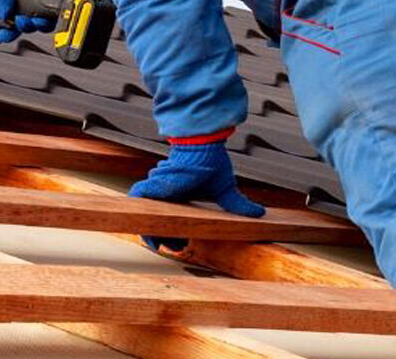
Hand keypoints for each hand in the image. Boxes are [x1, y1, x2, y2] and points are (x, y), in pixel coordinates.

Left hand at [127, 135, 264, 251]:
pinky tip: (143, 229)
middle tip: (174, 248)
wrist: (202, 147)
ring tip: (157, 245)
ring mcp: (158, 190)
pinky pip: (138, 200)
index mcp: (181, 197)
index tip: (184, 245)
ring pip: (146, 216)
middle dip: (163, 239)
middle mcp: (168, 195)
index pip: (173, 221)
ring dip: (149, 233)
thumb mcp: (225, 190)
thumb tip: (259, 213)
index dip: (176, 235)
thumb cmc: (211, 162)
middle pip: (157, 222)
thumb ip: (237, 204)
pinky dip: (136, 214)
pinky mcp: (152, 186)